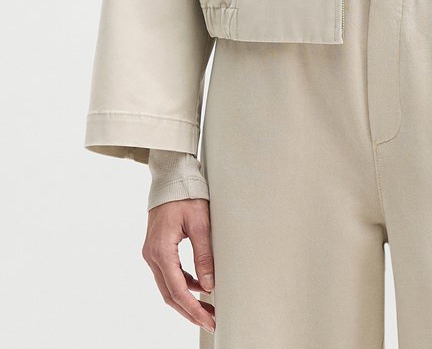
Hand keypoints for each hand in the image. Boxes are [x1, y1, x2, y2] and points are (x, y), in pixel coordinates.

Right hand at [141, 198, 215, 333]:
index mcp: (161, 250)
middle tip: (210, 321)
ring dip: (186, 300)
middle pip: (170, 294)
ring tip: (207, 309)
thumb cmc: (186, 195)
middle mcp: (152, 255)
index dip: (193, 308)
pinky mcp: (156, 249)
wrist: (170, 178)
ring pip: (167, 286)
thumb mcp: (200, 223)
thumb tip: (209, 284)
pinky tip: (198, 287)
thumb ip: (204, 255)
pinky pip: (168, 274)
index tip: (209, 319)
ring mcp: (152, 253)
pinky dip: (182, 284)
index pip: (177, 290)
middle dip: (190, 311)